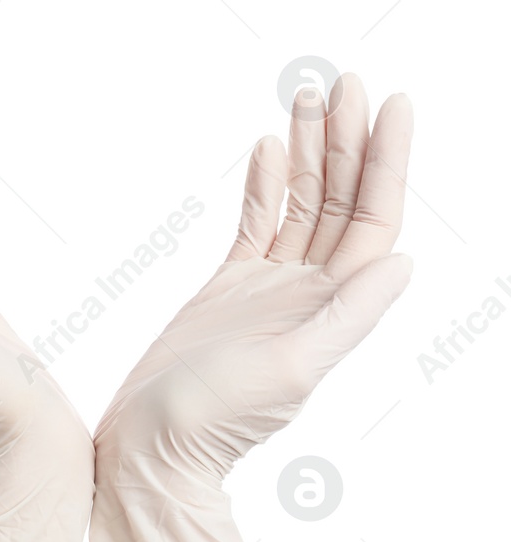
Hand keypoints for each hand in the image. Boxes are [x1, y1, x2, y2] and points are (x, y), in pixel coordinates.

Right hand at [91, 73, 412, 541]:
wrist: (149, 449)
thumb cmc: (213, 422)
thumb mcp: (291, 369)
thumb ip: (348, 315)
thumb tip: (402, 261)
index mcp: (331, 309)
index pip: (373, 220)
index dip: (386, 162)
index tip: (393, 107)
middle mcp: (307, 294)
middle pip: (341, 201)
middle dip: (348, 141)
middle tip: (348, 84)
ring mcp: (267, 290)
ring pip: (301, 205)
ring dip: (310, 152)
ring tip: (311, 97)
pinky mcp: (226, 292)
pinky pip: (256, 226)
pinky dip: (266, 186)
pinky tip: (269, 148)